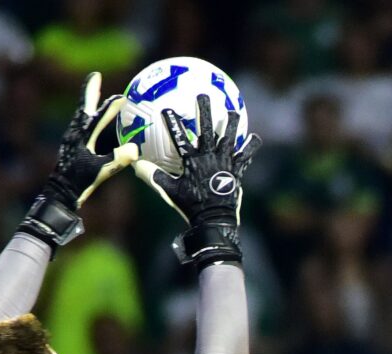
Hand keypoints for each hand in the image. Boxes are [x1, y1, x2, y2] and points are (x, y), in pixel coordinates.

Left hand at [21, 74, 133, 246]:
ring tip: (96, 92)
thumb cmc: (79, 181)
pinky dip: (90, 117)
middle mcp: (76, 133)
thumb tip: (135, 149)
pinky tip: (96, 122)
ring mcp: (73, 138)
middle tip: (95, 76)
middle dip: (91, 91)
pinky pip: (84, 126)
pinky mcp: (73, 145)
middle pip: (84, 107)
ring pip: (83, 115)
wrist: (61, 192)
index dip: (110, 107)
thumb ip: (117, 159)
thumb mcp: (100, 171)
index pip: (98, 117)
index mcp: (82, 137)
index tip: (122, 97)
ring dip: (90, 103)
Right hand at [134, 94, 253, 267]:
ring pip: (229, 137)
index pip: (179, 137)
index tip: (167, 109)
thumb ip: (153, 176)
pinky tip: (255, 138)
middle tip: (203, 95)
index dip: (173, 122)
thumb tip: (136, 165)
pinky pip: (245, 156)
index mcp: (192, 160)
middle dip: (204, 110)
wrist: (214, 219)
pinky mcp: (236, 170)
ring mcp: (224, 162)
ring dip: (231, 124)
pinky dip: (250, 147)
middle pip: (206, 129)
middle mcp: (209, 157)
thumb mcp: (170, 191)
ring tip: (233, 111)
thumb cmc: (191, 206)